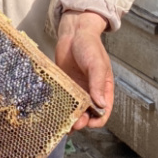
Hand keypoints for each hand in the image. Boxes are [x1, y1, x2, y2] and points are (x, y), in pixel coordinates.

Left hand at [54, 10, 112, 130]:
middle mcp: (90, 92)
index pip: (103, 112)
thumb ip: (98, 84)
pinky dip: (60, 108)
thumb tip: (101, 104)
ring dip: (70, 118)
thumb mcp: (97, 64)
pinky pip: (63, 101)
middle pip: (88, 114)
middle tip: (74, 124)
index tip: (89, 123)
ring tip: (64, 122)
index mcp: (103, 89)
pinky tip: (54, 113)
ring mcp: (77, 90)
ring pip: (74, 110)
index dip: (97, 120)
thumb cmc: (90, 46)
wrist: (73, 33)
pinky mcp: (64, 86)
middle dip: (82, 121)